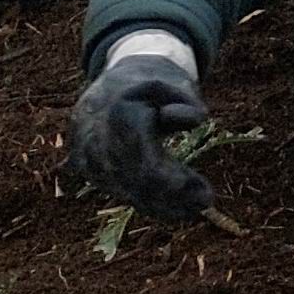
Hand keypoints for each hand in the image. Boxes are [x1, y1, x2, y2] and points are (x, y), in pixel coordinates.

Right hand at [69, 49, 215, 222]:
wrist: (109, 84)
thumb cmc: (149, 82)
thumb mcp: (172, 81)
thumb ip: (187, 99)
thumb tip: (195, 120)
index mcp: (115, 112)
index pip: (141, 155)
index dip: (170, 178)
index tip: (199, 190)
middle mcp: (93, 138)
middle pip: (133, 178)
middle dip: (171, 195)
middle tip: (207, 201)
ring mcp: (85, 156)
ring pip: (125, 190)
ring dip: (162, 205)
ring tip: (196, 208)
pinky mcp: (86, 169)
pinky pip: (118, 191)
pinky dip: (148, 203)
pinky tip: (177, 211)